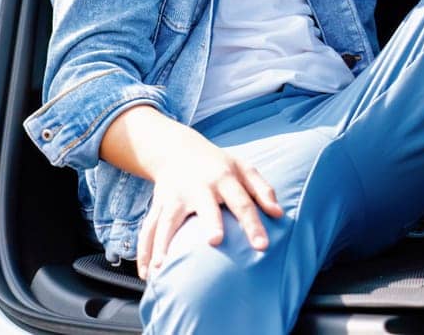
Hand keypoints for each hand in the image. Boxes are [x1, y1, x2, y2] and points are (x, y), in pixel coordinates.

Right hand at [136, 135, 284, 279]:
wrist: (176, 149)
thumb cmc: (217, 165)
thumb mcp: (243, 168)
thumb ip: (263, 190)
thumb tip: (279, 214)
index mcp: (223, 178)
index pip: (242, 202)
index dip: (252, 223)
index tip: (262, 246)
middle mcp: (197, 187)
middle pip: (203, 206)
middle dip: (209, 221)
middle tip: (213, 242)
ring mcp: (174, 196)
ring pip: (167, 220)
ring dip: (163, 244)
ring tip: (161, 269)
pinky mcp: (157, 205)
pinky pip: (149, 230)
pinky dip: (144, 252)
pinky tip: (147, 274)